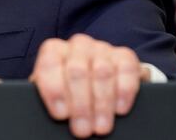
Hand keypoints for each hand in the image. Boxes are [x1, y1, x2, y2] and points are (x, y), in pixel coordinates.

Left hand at [29, 34, 149, 137]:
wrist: (97, 81)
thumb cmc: (70, 90)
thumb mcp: (56, 92)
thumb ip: (51, 96)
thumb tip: (50, 112)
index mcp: (54, 50)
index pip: (50, 62)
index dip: (54, 89)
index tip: (60, 114)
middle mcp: (78, 45)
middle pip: (77, 70)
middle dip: (80, 105)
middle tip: (82, 130)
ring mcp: (102, 48)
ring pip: (102, 72)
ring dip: (102, 103)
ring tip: (100, 127)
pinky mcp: (125, 56)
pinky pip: (126, 69)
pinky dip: (124, 91)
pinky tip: (120, 109)